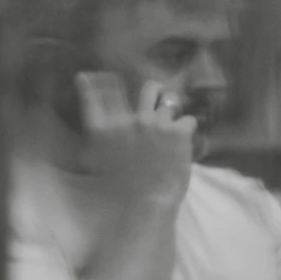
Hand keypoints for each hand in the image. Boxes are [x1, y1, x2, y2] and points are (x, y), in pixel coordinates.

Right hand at [78, 75, 194, 208]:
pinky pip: (188, 120)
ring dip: (172, 109)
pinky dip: (187, 129)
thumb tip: (103, 125)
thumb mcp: (98, 162)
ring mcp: (155, 123)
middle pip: (147, 87)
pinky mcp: (178, 132)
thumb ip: (98, 139)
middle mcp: (130, 120)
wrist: (147, 203)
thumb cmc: (120, 189)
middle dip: (154, 90)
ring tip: (173, 119)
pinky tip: (184, 139)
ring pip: (170, 99)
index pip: (97, 94)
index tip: (91, 76)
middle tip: (156, 96)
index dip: (93, 82)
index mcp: (106, 128)